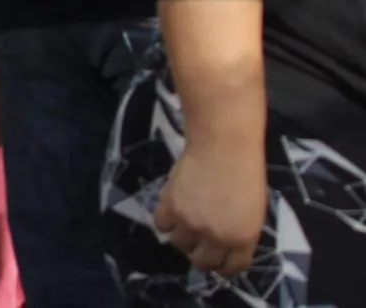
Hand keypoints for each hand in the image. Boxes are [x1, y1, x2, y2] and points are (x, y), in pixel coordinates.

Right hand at [154, 140, 268, 276]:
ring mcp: (192, 224)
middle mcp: (217, 237)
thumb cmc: (246, 173)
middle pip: (202, 262)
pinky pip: (161, 225)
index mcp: (243, 239)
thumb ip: (239, 232)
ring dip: (182, 235)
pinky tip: (172, 208)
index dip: (223, 266)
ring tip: (185, 219)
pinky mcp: (170, 208)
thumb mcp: (253, 211)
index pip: (232, 267)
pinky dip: (165, 220)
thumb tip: (224, 243)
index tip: (217, 259)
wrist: (224, 147)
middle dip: (200, 255)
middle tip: (198, 242)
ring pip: (179, 244)